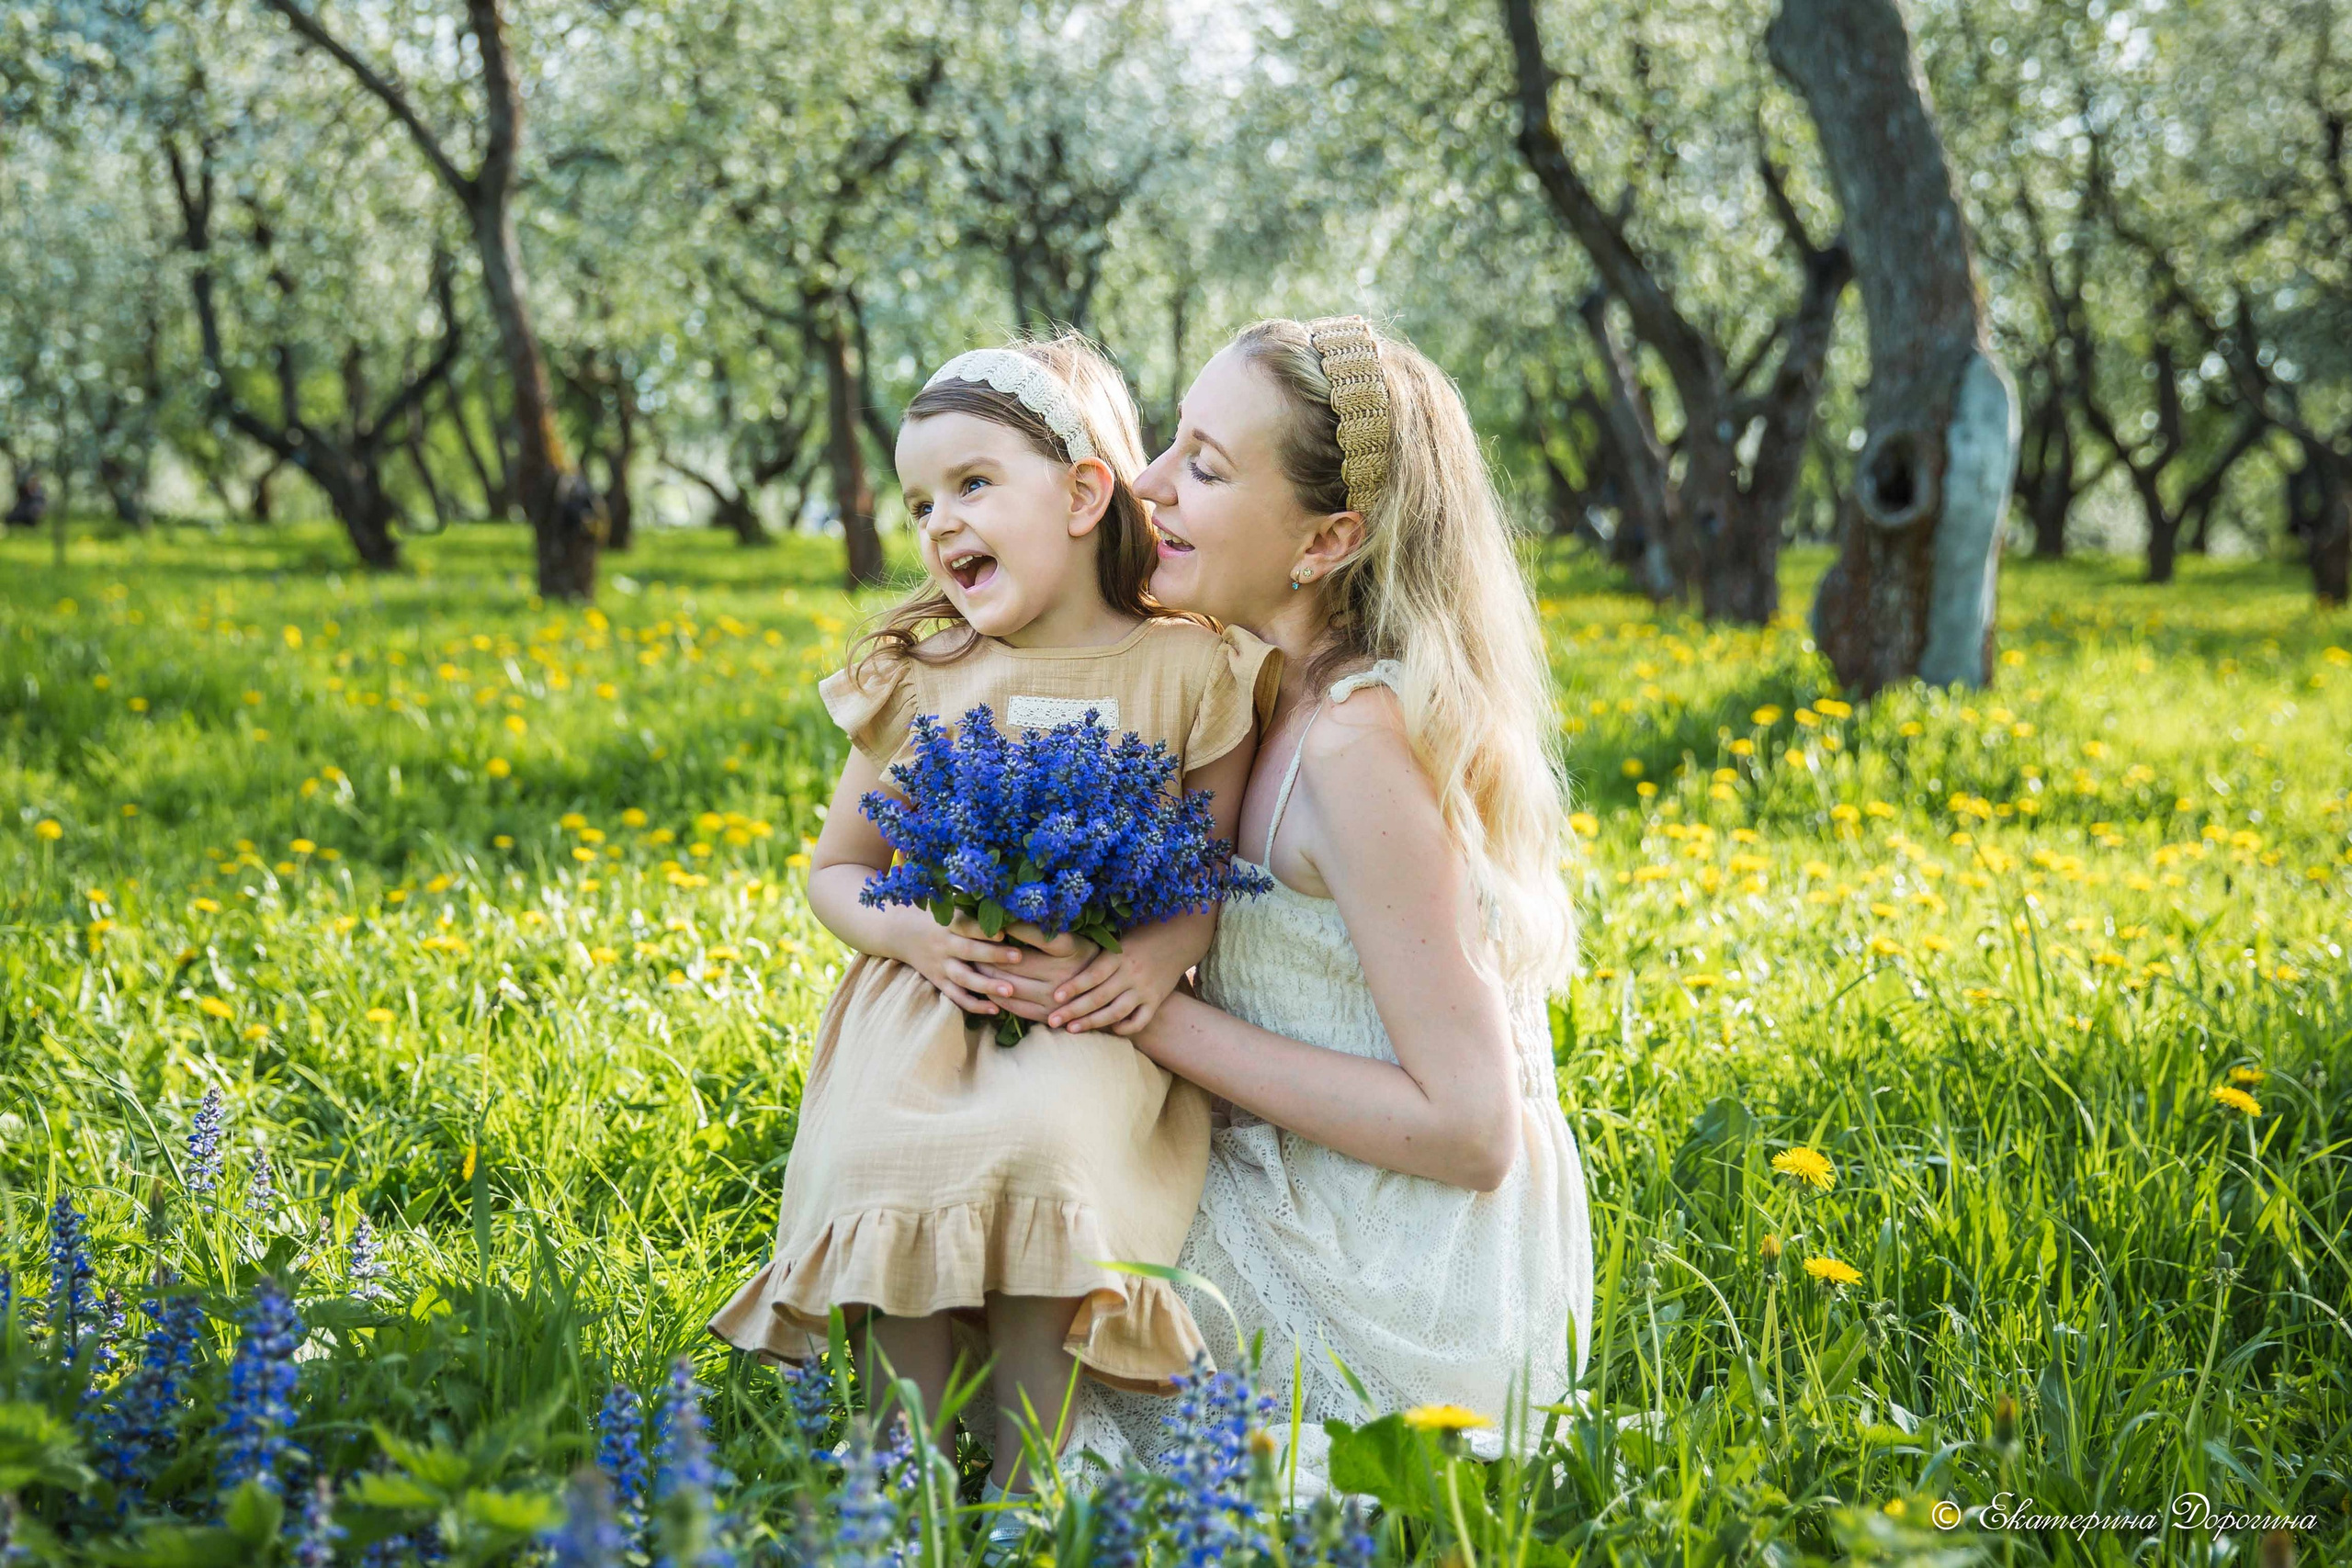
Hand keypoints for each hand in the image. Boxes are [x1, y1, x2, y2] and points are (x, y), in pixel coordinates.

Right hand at [890, 909, 1032, 1014]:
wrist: (897, 931)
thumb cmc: (932, 914)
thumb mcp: (946, 905)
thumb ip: (971, 906)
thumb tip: (1005, 900)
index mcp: (947, 923)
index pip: (965, 926)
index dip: (983, 930)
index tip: (1004, 932)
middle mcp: (943, 945)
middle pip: (968, 951)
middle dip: (993, 955)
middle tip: (1018, 957)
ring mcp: (940, 965)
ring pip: (963, 978)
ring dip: (986, 985)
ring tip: (1009, 991)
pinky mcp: (938, 981)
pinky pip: (956, 996)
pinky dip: (973, 1004)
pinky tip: (995, 1010)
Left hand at [973, 928, 1099, 1015]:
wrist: (1107, 991)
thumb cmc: (1084, 956)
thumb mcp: (1069, 938)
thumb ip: (1041, 929)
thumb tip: (1008, 915)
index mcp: (1067, 949)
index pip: (1028, 936)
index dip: (1003, 931)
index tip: (988, 924)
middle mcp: (1061, 974)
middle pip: (1011, 965)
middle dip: (986, 956)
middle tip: (971, 946)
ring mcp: (1054, 999)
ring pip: (1008, 986)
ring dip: (987, 977)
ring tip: (975, 964)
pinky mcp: (1048, 1015)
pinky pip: (1014, 1007)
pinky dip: (997, 996)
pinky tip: (988, 986)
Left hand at [1037, 925, 1198, 1035]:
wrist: (1179, 937)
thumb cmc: (1141, 937)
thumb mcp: (1119, 940)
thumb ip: (1098, 956)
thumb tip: (1062, 964)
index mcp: (1119, 955)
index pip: (1093, 974)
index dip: (1073, 987)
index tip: (1055, 998)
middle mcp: (1131, 973)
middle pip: (1099, 997)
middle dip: (1073, 1010)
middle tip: (1052, 1021)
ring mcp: (1145, 988)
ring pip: (1116, 1011)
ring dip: (1093, 1022)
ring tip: (1072, 1030)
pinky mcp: (1156, 1000)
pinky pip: (1140, 1019)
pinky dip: (1126, 1027)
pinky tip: (1112, 1029)